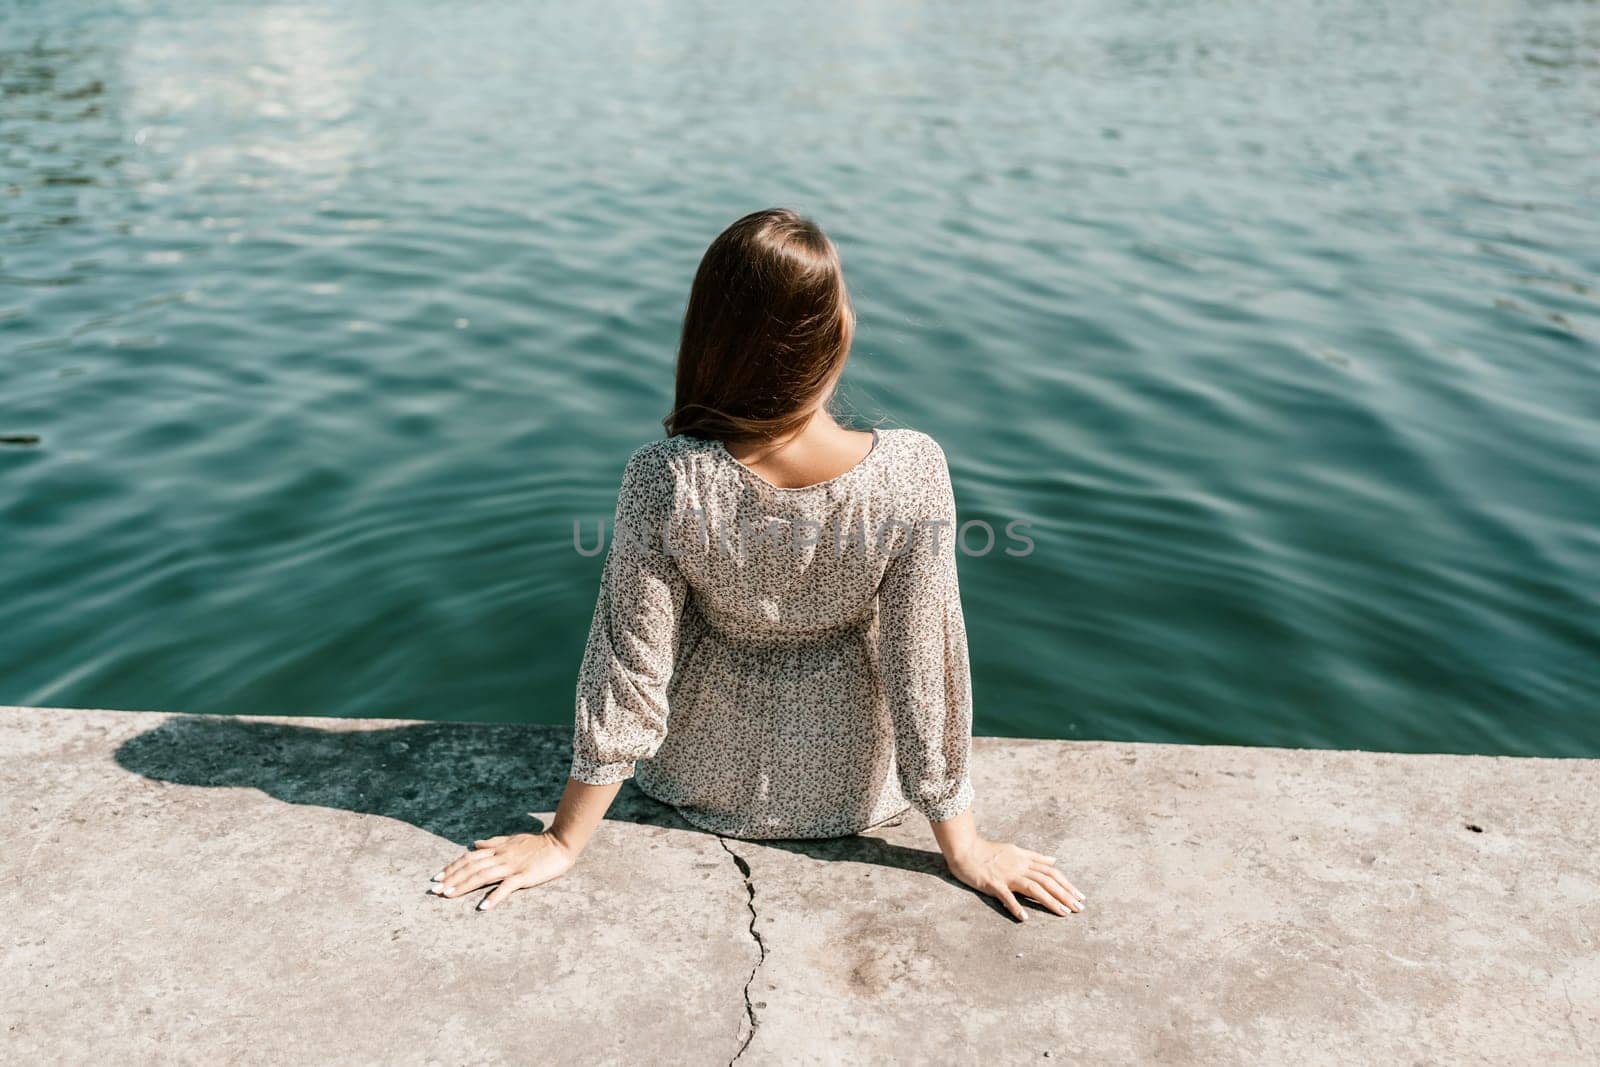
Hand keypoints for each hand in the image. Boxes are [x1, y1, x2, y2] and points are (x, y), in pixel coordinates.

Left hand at [428, 833, 575, 910]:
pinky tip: (483, 906)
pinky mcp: (524, 876)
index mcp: (497, 849)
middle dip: (451, 878)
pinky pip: (507, 887)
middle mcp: (501, 857)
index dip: (452, 867)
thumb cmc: (538, 843)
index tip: (437, 878)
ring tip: (448, 895)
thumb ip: (493, 843)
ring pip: (483, 875)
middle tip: (434, 890)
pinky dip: (494, 896)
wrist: (561, 843)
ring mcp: (512, 866)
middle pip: (471, 867)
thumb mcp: (513, 839)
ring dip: (464, 885)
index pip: (469, 858)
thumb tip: (474, 844)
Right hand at [946, 839, 1084, 920]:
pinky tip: (1025, 917)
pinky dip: (1016, 906)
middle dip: (1065, 894)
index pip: (1051, 872)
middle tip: (1079, 908)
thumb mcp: (1015, 849)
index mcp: (1025, 859)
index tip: (1079, 896)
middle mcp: (1019, 866)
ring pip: (1033, 888)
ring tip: (1063, 913)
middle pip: (1047, 880)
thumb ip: (1035, 856)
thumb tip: (1054, 860)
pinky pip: (1006, 896)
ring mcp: (1006, 875)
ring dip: (1050, 901)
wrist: (964, 849)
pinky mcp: (993, 883)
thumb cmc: (988, 851)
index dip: (1067, 884)